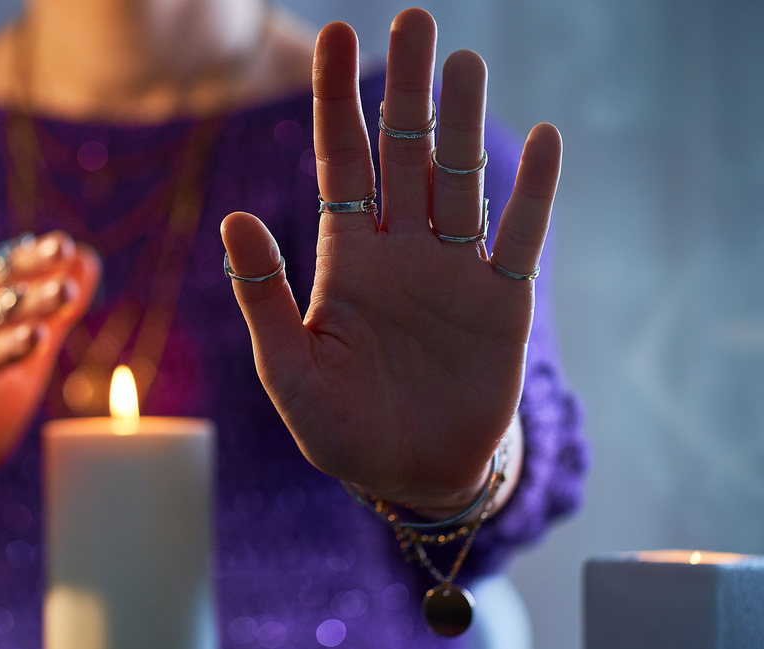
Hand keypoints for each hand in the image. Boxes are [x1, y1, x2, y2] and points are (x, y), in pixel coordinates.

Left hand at [221, 10, 560, 511]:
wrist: (406, 475)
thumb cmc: (337, 426)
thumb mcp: (288, 366)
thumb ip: (264, 294)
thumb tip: (233, 216)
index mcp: (346, 256)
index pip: (342, 160)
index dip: (338, 98)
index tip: (336, 34)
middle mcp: (401, 248)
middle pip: (405, 151)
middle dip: (407, 88)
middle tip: (414, 19)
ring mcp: (454, 271)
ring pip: (461, 179)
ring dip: (464, 123)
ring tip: (465, 62)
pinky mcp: (502, 303)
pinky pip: (521, 238)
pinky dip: (535, 193)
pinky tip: (543, 140)